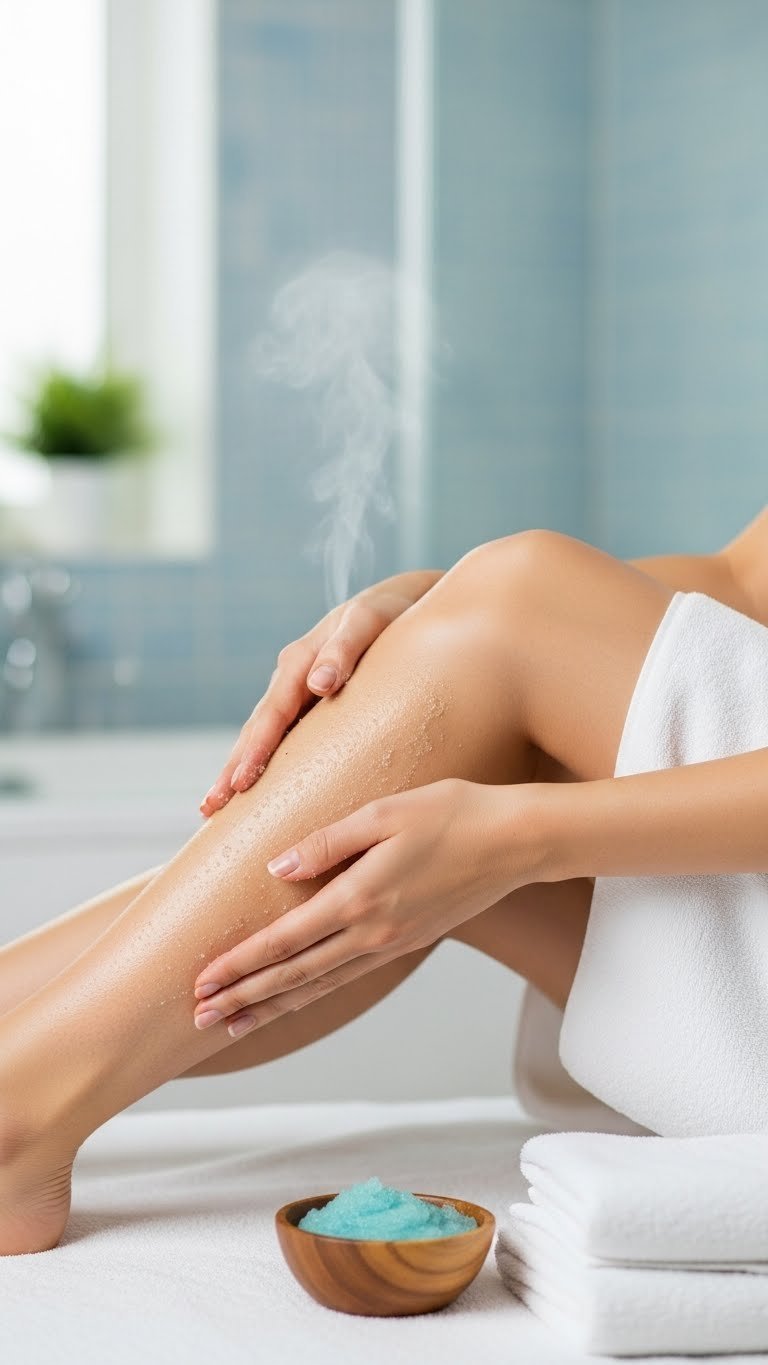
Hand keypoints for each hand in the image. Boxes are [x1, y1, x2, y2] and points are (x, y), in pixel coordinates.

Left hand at [193, 778, 545, 1036]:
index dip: (239, 964)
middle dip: (243, 998)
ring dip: (272, 1006)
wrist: (519, 841)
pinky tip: (294, 998)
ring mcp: (392, 942)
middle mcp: (374, 932)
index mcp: (361, 898)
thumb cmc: (453, 813)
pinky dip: (311, 993)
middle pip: (294, 975)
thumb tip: (276, 870)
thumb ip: (326, 843)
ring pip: (319, 985)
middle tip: (197, 1019)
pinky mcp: (407, 941)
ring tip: (233, 1024)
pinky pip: (347, 976)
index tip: (201, 982)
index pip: (285, 941)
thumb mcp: (384, 812)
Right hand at [200, 570, 442, 815]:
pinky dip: (263, 762)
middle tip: (210, 808)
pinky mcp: (309, 705)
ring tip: (216, 808)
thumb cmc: (386, 613)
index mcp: (299, 661)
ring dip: (238, 770)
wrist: (398, 603)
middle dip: (232, 770)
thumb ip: (344, 650)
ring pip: (262, 736)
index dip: (255, 751)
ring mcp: (297, 694)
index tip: (240, 784)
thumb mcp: (367, 623)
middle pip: (255, 730)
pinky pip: (282, 737)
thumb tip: (319, 683)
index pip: (272, 715)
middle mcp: (290, 679)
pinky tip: (254, 789)